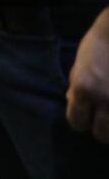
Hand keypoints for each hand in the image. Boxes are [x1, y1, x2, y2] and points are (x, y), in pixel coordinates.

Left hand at [66, 8, 108, 141]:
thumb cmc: (99, 44)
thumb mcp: (80, 64)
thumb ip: (76, 86)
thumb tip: (72, 102)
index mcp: (84, 89)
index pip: (77, 122)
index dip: (80, 121)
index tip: (85, 117)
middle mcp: (106, 99)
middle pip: (102, 134)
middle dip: (101, 129)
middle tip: (104, 120)